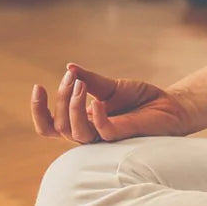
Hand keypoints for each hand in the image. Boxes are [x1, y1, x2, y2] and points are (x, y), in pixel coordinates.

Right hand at [31, 63, 201, 143]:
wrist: (169, 105)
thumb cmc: (139, 99)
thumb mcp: (111, 85)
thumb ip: (90, 80)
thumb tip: (69, 67)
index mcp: (82, 122)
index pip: (50, 126)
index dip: (39, 110)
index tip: (37, 86)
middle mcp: (89, 133)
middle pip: (58, 127)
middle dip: (60, 100)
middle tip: (72, 79)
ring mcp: (104, 138)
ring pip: (75, 133)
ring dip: (72, 107)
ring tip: (80, 85)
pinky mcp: (122, 137)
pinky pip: (102, 132)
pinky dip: (96, 117)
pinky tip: (98, 101)